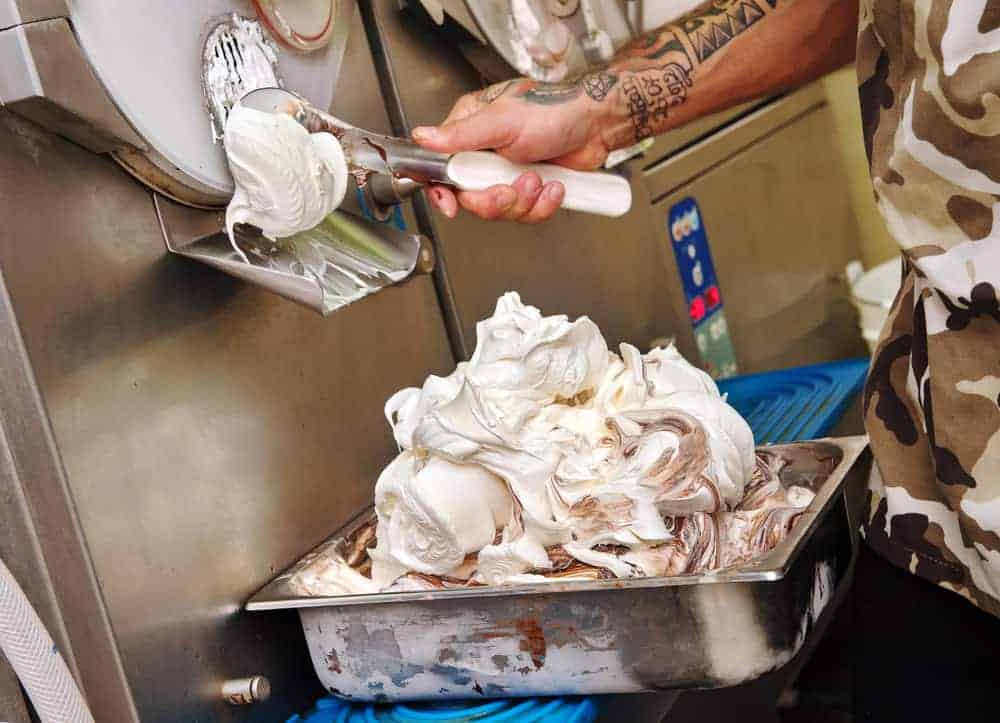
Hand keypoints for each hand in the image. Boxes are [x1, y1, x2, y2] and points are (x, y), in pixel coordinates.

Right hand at [411, 77, 614, 222]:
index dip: (443, 190)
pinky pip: (525, 213)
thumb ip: (461, 134)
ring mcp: (507, 172)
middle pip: (470, 196)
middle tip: (512, 188)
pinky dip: (542, 206)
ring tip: (540, 179)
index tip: (450, 204)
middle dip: (495, 199)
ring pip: (499, 208)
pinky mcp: (528, 188)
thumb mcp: (502, 121)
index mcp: (470, 130)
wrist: (597, 125)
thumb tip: (423, 137)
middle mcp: (485, 153)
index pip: (441, 167)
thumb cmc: (555, 110)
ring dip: (523, 201)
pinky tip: (553, 187)